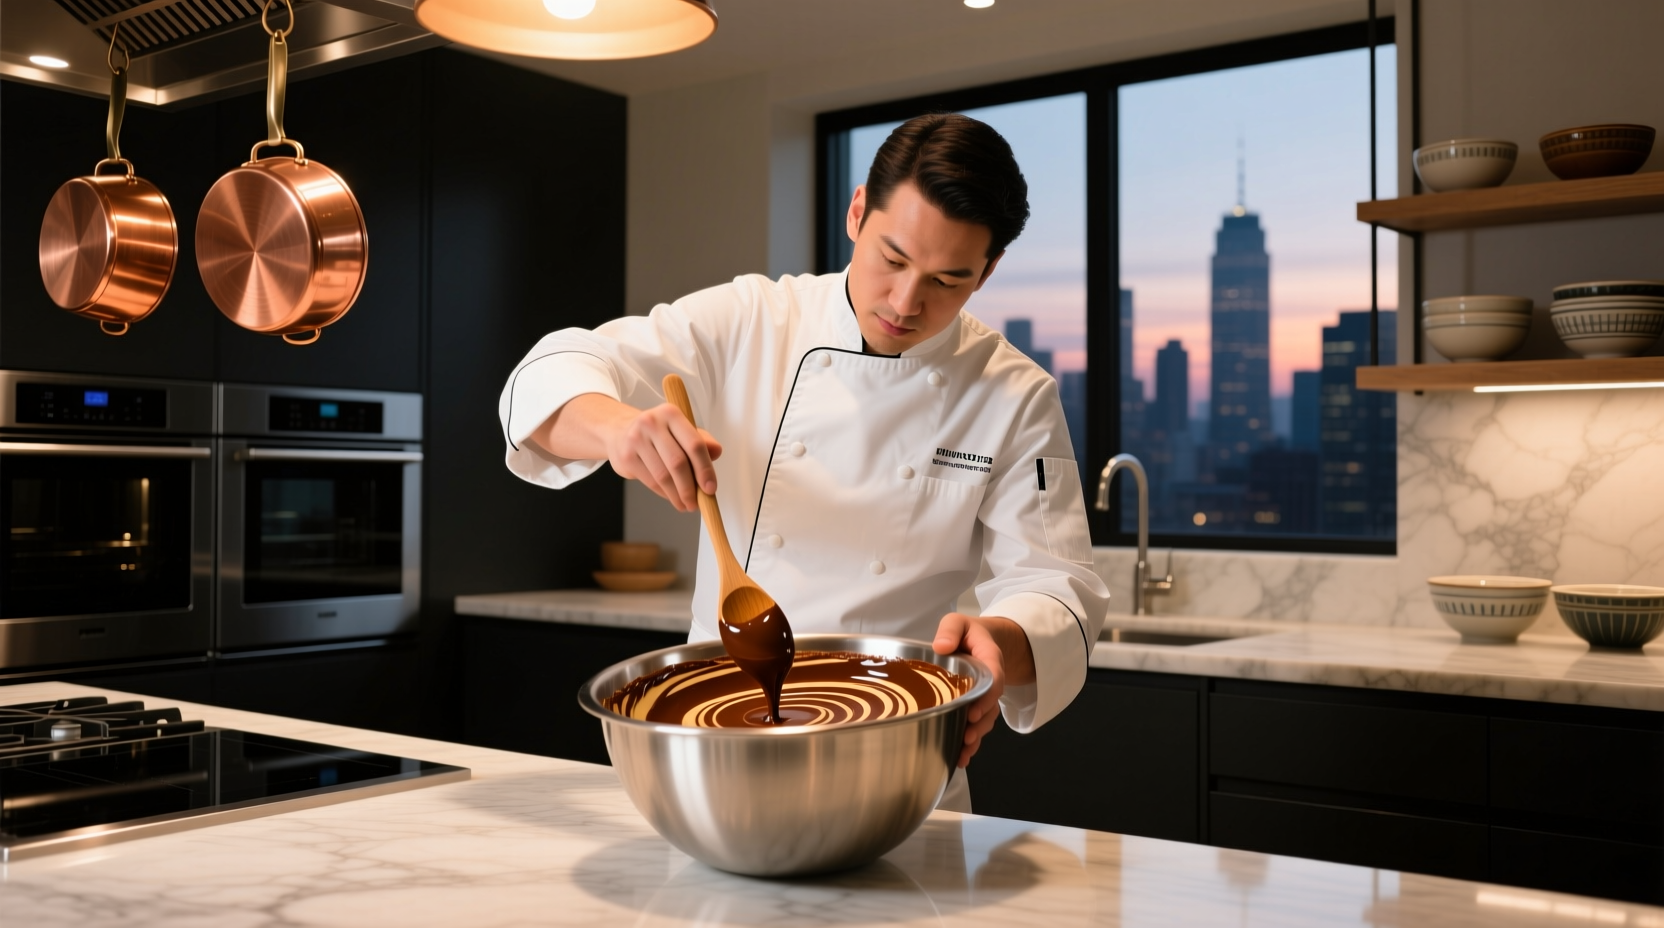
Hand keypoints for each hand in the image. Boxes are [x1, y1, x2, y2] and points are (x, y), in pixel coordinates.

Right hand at [603, 402, 722, 511]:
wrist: (619, 431)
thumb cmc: (656, 433)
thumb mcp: (680, 431)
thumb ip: (701, 441)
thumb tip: (716, 452)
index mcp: (671, 414)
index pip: (694, 444)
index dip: (705, 469)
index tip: (710, 488)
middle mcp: (652, 423)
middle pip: (678, 463)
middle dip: (690, 488)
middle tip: (696, 502)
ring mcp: (636, 439)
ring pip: (663, 476)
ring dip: (677, 495)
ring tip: (685, 503)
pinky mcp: (626, 456)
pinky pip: (650, 481)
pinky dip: (664, 493)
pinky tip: (671, 496)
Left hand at [932, 613, 1034, 767]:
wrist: (978, 641)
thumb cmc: (966, 633)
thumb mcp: (957, 622)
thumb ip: (951, 630)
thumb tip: (941, 646)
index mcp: (989, 659)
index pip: (994, 678)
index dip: (987, 697)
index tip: (974, 711)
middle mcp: (990, 681)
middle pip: (991, 705)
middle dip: (981, 723)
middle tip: (968, 736)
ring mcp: (984, 696)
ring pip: (985, 720)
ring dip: (976, 737)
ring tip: (963, 752)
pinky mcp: (976, 707)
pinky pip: (978, 725)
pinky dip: (971, 742)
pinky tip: (960, 758)